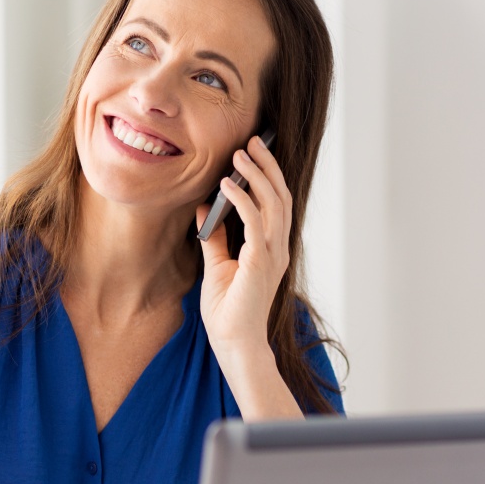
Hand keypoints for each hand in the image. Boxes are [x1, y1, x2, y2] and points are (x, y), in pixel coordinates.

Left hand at [196, 133, 291, 357]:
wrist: (234, 342)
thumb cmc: (228, 310)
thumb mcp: (217, 265)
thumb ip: (215, 237)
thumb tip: (204, 209)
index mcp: (272, 248)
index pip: (276, 203)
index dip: (268, 176)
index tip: (253, 153)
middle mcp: (278, 248)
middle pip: (280, 196)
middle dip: (267, 165)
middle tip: (252, 141)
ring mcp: (272, 255)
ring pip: (273, 203)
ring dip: (256, 176)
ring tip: (240, 154)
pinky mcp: (260, 263)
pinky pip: (255, 221)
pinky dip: (242, 199)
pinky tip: (227, 185)